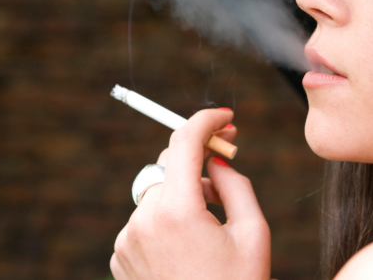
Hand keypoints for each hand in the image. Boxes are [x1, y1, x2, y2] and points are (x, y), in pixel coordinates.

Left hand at [111, 108, 271, 279]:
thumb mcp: (253, 232)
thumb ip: (235, 183)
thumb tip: (214, 160)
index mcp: (177, 211)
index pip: (184, 141)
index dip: (206, 120)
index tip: (224, 116)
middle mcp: (143, 221)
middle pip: (168, 165)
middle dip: (197, 162)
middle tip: (225, 166)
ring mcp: (126, 240)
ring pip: (156, 192)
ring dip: (181, 195)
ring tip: (208, 228)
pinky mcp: (120, 257)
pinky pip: (144, 219)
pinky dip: (164, 219)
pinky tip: (185, 247)